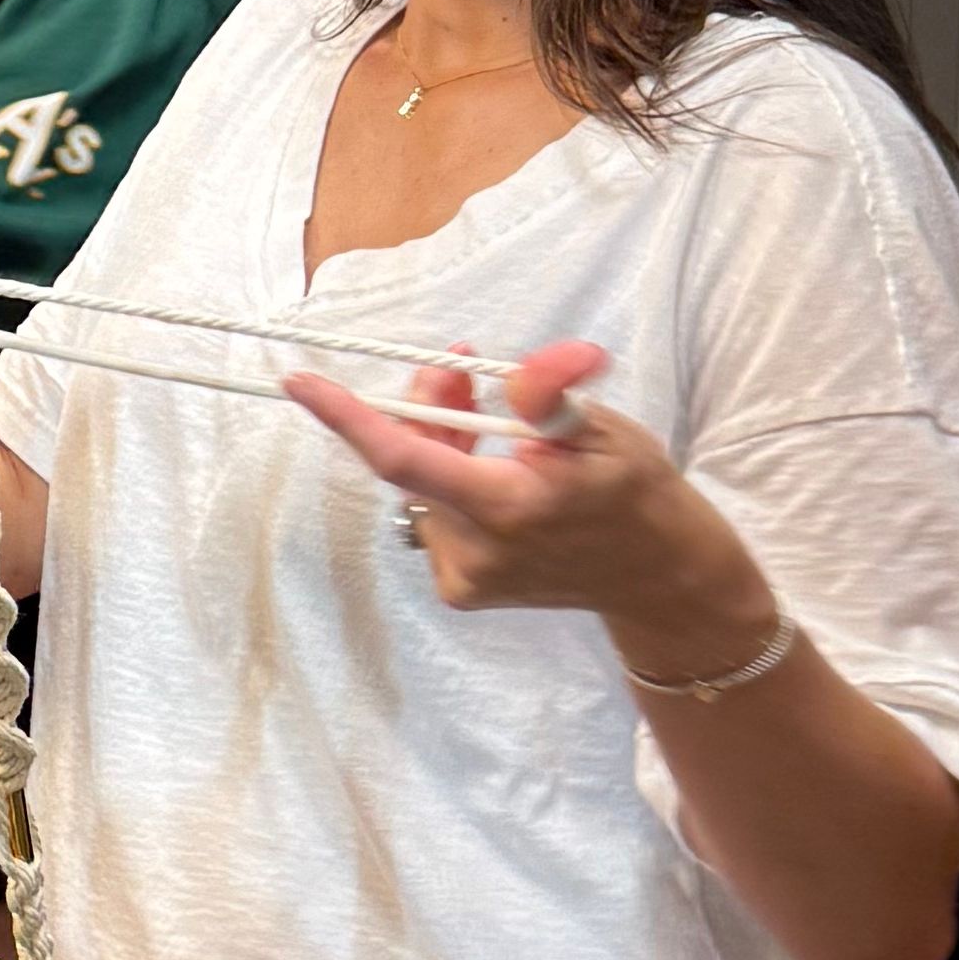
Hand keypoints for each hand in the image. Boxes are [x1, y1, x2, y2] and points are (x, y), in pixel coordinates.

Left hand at [281, 343, 783, 682]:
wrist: (659, 579)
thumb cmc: (636, 493)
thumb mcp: (603, 431)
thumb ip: (549, 396)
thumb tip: (518, 367)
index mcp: (508, 506)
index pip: (404, 458)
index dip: (348, 418)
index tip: (300, 383)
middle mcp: (474, 550)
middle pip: (413, 461)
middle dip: (428, 408)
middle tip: (461, 368)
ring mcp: (463, 577)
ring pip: (425, 487)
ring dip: (445, 446)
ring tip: (494, 421)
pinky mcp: (461, 592)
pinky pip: (437, 517)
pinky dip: (456, 485)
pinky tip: (499, 479)